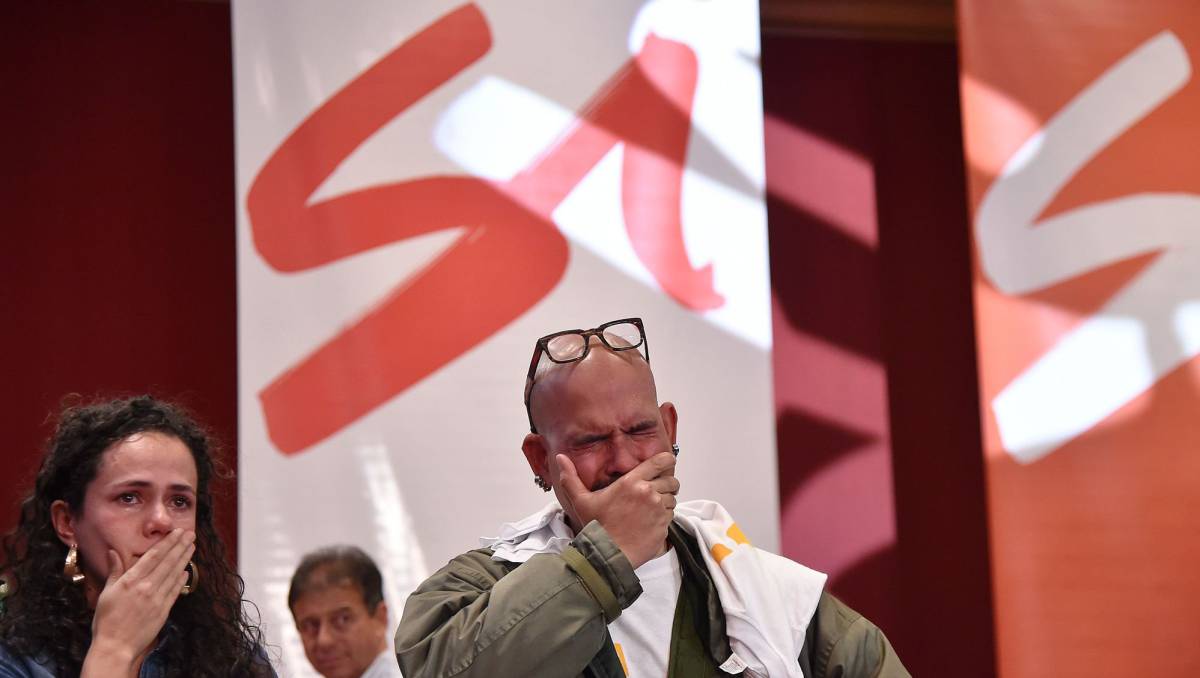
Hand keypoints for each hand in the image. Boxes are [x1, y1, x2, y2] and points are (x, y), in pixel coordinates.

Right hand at [83, 528, 194, 676]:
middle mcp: (146, 586)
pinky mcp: (163, 610)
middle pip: (167, 562)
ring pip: (174, 574)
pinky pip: (175, 591)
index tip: (177, 532)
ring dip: (184, 559)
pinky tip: (187, 571)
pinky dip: (182, 579)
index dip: (167, 542)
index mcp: (130, 580)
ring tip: (192, 546)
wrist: (115, 646)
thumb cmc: (106, 620)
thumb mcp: (106, 593)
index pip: (153, 556)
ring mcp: (156, 598)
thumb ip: (114, 571)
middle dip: (180, 546)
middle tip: (190, 534)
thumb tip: (112, 552)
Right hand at [557, 451, 679, 567]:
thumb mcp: (581, 501)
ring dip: (666, 501)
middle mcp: (649, 493)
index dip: (666, 461)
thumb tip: (560, 457)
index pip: (661, 462)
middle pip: (672, 481)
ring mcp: (658, 510)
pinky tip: (651, 522)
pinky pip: (671, 516)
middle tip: (657, 491)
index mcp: (632, 482)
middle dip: (667, 484)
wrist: (607, 555)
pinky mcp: (664, 526)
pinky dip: (664, 517)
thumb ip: (571, 478)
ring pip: (672, 499)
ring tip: (652, 509)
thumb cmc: (596, 527)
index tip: (664, 464)